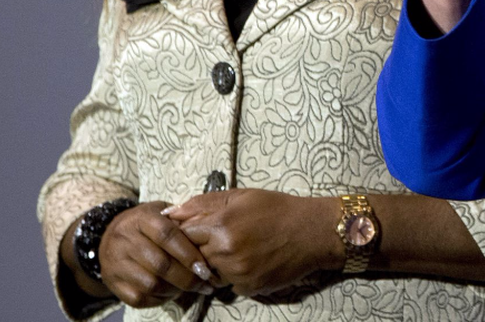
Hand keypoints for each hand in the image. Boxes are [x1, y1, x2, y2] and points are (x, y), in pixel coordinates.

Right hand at [97, 201, 215, 307]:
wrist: (108, 236)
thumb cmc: (146, 224)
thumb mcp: (162, 212)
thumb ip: (182, 221)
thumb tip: (208, 235)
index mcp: (141, 219)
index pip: (166, 236)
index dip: (188, 253)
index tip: (205, 266)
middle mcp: (125, 240)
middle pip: (160, 264)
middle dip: (187, 277)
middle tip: (205, 283)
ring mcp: (116, 263)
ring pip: (150, 284)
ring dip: (175, 289)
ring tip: (191, 288)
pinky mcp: (112, 283)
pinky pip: (139, 298)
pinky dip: (159, 299)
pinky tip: (171, 293)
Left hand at [166, 189, 340, 296]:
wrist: (313, 231)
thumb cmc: (279, 209)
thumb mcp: (241, 196)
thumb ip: (203, 203)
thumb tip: (172, 212)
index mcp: (221, 225)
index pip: (182, 234)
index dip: (186, 232)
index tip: (194, 230)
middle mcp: (226, 252)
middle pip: (193, 256)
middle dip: (201, 248)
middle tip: (218, 239)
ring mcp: (237, 272)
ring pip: (209, 272)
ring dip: (216, 263)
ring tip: (237, 248)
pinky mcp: (248, 287)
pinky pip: (228, 284)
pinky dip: (233, 275)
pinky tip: (250, 260)